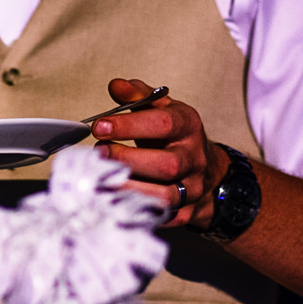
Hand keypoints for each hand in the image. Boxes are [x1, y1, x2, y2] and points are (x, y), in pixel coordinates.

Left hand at [91, 77, 227, 229]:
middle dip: (127, 160)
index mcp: (188, 126)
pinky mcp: (186, 213)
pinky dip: (136, 211)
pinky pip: (162, 218)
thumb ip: (138, 96)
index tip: (99, 126)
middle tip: (98, 154)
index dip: (130, 125)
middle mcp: (194, 159)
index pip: (163, 124)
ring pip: (165, 196)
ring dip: (129, 188)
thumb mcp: (160, 108)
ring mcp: (193, 188)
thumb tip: (116, 85)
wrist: (205, 169)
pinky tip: (112, 201)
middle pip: (166, 164)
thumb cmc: (172, 135)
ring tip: (101, 179)